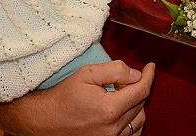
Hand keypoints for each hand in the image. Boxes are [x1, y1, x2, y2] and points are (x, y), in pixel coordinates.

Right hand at [0, 60, 154, 135]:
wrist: (45, 120)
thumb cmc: (63, 96)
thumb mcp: (87, 73)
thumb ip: (115, 70)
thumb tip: (136, 74)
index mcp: (109, 109)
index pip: (141, 90)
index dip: (149, 75)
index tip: (150, 67)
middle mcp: (113, 128)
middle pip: (140, 104)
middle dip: (138, 87)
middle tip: (125, 78)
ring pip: (139, 120)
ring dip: (137, 104)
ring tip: (123, 94)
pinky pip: (132, 134)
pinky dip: (134, 121)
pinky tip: (127, 111)